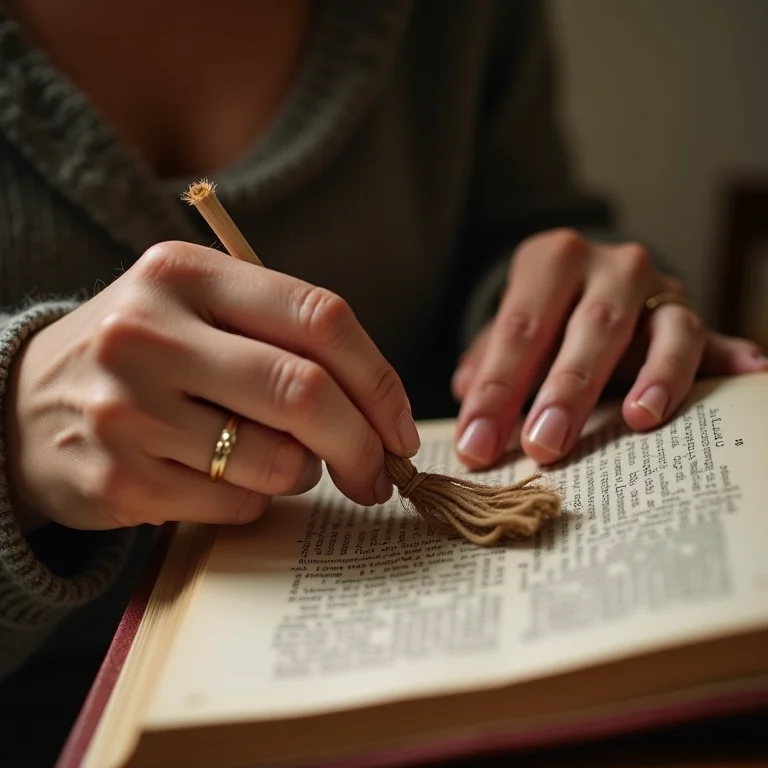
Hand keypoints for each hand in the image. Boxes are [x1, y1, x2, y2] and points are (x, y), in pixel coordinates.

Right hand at [6, 242, 418, 530]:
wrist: (26, 404)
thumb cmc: (144, 357)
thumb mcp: (198, 311)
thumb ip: (283, 337)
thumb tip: (380, 408)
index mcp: (185, 274)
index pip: (319, 317)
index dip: (379, 379)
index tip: (401, 427)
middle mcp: (150, 333)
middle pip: (305, 392)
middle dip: (362, 444)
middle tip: (378, 472)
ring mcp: (128, 409)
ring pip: (276, 460)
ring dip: (303, 473)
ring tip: (280, 463)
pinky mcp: (119, 479)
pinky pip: (236, 504)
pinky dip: (255, 500)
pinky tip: (223, 480)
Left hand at [452, 229, 767, 467]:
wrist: (588, 281)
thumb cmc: (540, 316)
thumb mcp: (507, 329)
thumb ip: (487, 360)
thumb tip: (466, 396)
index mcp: (550, 261)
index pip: (519, 328)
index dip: (496, 390)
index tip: (476, 445)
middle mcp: (610, 266)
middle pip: (591, 329)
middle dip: (565, 392)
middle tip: (542, 446)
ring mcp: (658, 289)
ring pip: (665, 328)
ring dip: (655, 377)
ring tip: (642, 419)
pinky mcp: (692, 315)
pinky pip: (715, 337)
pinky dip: (733, 355)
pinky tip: (750, 373)